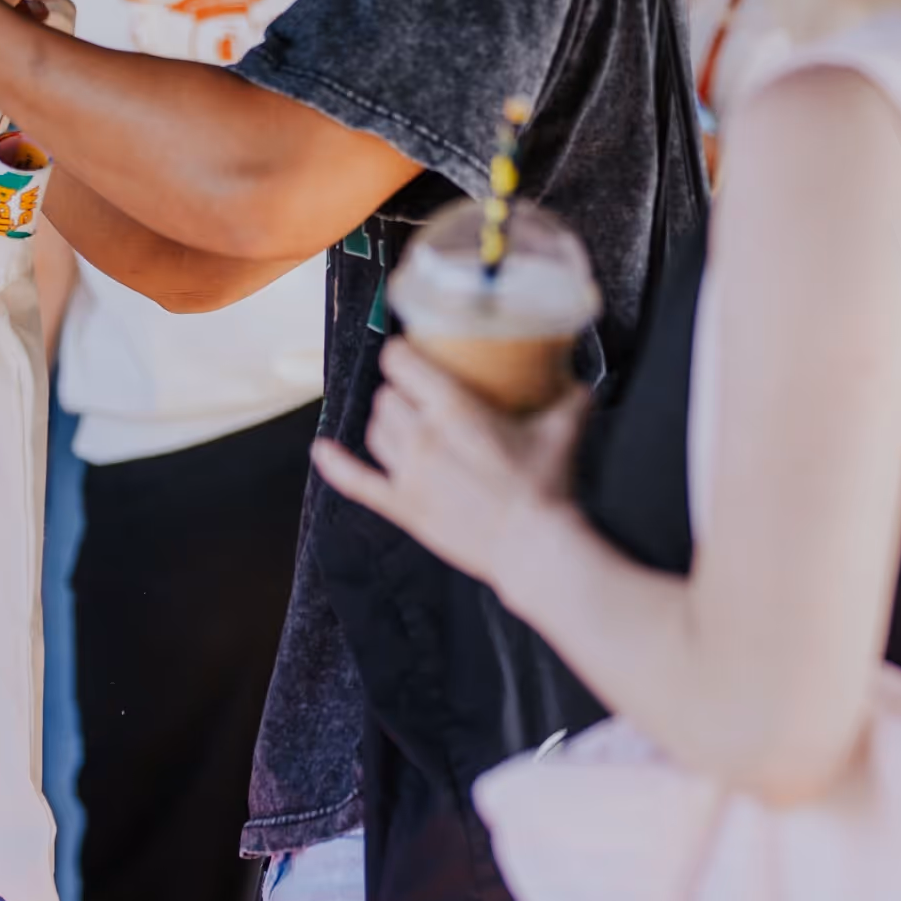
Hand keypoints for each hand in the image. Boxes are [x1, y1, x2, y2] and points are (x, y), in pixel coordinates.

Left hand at [310, 339, 588, 589]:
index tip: (411, 352)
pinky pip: (357, 482)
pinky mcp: (403, 507)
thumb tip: (578, 381)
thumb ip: (571, 397)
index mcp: (453, 409)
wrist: (533, 547)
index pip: (402, 363)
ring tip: (403, 419)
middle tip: (421, 393)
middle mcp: (421, 436)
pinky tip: (323, 451)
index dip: (402, 353)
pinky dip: (336, 465)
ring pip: (376, 430)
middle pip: (389, 397)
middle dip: (402, 390)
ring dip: (386, 420)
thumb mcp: (563, 430)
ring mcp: (407, 474)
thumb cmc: (546, 487)